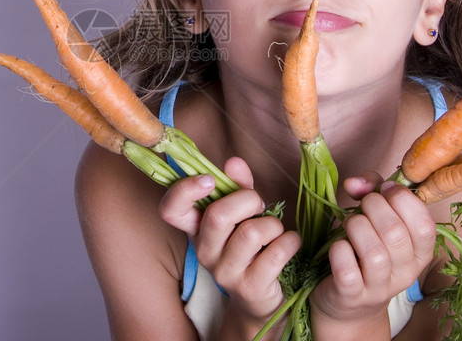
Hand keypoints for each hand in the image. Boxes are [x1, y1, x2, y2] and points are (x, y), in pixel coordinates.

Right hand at [158, 157, 300, 323]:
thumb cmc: (251, 247)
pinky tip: (290, 244)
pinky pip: (275, 254)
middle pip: (217, 216)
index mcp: (197, 229)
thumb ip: (238, 186)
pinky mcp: (249, 288)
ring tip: (276, 231)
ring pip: (251, 233)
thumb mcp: (243, 213)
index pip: (170, 210)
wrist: (261, 299)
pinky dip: (290, 242)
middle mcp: (204, 252)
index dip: (185, 190)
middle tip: (260, 206)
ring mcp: (225, 273)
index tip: (209, 180)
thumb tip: (234, 162)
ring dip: (272, 224)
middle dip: (247, 200)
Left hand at [309, 174, 435, 325]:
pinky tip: (339, 246)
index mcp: (420, 253)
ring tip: (350, 224)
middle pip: (395, 233)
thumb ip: (372, 190)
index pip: (424, 225)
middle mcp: (406, 273)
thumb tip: (355, 183)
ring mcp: (379, 288)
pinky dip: (339, 250)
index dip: (402, 199)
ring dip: (356, 226)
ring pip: (374, 252)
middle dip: (373, 207)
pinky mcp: (352, 295)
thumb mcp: (377, 217)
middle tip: (362, 206)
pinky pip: (347, 270)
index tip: (384, 190)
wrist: (348, 301)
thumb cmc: (364, 249)